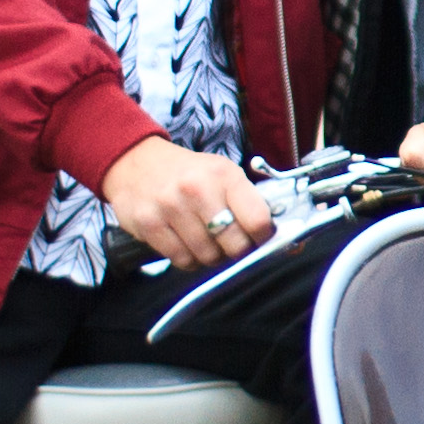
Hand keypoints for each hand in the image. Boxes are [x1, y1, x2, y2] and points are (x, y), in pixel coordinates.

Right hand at [99, 136, 274, 273]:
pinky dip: (188, 259)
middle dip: (237, 251)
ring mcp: (170, 208)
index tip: (259, 238)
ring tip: (204, 238)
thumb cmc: (188, 174)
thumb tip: (288, 244)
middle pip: (235, 246)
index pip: (259, 221)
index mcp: (224, 175)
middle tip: (230, 243)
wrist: (134, 162)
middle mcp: (198, 190)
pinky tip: (185, 242)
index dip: (263, 237)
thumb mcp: (223, 175)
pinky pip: (182, 260)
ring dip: (211, 256)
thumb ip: (252, 205)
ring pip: (208, 257)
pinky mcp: (149, 225)